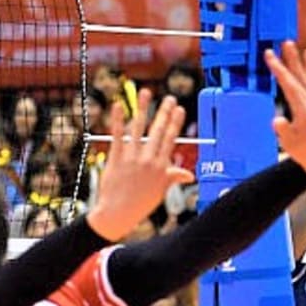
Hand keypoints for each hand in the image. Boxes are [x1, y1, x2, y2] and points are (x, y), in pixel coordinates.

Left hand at [85, 92, 192, 240]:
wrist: (117, 214)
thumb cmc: (139, 204)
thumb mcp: (160, 191)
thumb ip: (173, 177)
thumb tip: (189, 175)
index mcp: (161, 166)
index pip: (170, 139)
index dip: (174, 122)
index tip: (179, 108)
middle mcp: (148, 160)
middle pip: (158, 131)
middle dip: (164, 112)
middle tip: (168, 97)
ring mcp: (131, 158)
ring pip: (138, 128)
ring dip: (142, 108)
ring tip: (144, 92)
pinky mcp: (115, 158)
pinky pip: (117, 135)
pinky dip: (117, 120)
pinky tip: (119, 105)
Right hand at [265, 41, 305, 178]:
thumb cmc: (304, 151)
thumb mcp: (289, 143)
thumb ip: (282, 130)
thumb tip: (277, 120)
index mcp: (304, 110)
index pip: (289, 85)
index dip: (279, 69)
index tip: (270, 56)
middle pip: (300, 76)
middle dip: (291, 59)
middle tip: (285, 43)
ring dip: (302, 62)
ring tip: (300, 47)